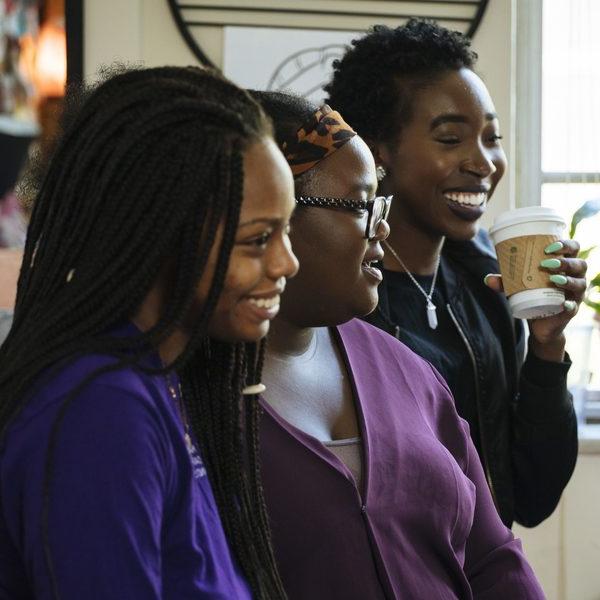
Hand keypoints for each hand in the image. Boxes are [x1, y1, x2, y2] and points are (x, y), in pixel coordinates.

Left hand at [484, 239, 586, 361]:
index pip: (573, 248)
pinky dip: (570, 305)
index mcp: (565, 264)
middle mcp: (575, 277)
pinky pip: (574, 306)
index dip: (565, 244)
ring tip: (553, 279)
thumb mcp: (517, 286)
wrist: (539, 322)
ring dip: (568, 280)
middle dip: (565, 262)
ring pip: (580, 283)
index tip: (548, 247)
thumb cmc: (533, 295)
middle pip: (580, 264)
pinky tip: (564, 303)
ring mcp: (575, 294)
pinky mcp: (571, 310)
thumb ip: (504, 281)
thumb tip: (488, 279)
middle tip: (546, 263)